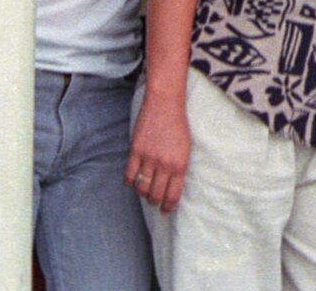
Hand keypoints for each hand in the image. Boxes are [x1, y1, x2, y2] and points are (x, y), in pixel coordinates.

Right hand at [126, 94, 191, 212]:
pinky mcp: (136, 151)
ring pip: (142, 187)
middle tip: (153, 202)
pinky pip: (129, 175)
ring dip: (142, 193)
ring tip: (144, 193)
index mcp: (180, 164)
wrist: (166, 104)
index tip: (166, 211)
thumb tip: (172, 184)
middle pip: (156, 194)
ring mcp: (149, 158)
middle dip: (154, 201)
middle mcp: (165, 164)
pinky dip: (130, 181)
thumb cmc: (178, 125)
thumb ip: (178, 166)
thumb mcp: (185, 147)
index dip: (168, 206)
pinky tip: (132, 181)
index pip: (173, 194)